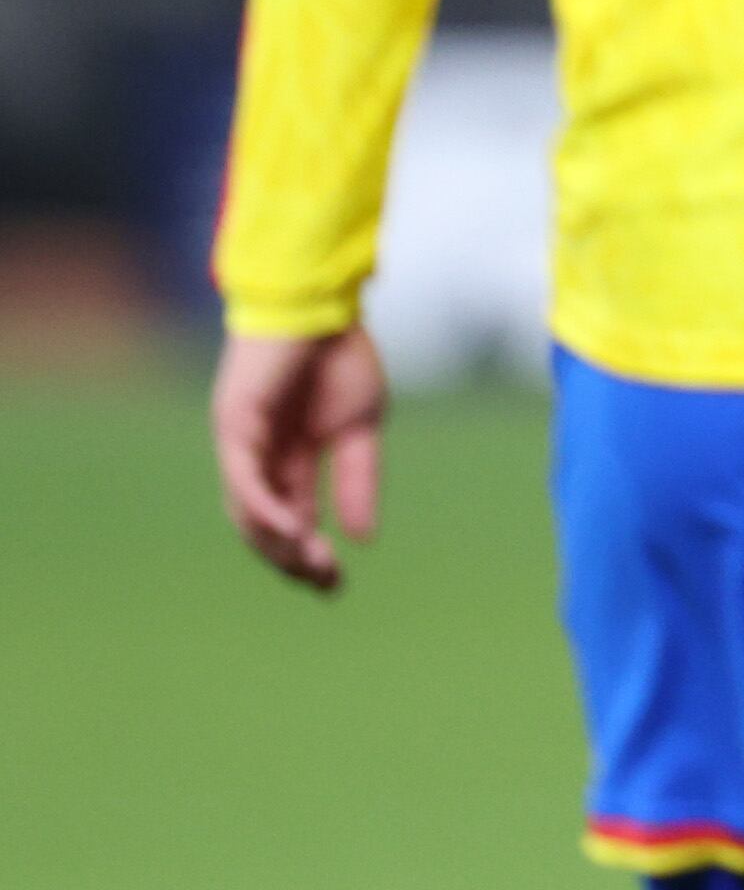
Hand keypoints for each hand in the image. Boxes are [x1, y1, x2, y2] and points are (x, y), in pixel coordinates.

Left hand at [213, 326, 386, 592]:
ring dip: (275, 542)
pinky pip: (241, 479)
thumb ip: (358, 479)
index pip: (291, 519)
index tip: (337, 585)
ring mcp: (241, 444)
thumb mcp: (362, 427)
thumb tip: (363, 537)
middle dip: (292, 559)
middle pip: (263, 527)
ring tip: (311, 562)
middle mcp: (257, 458)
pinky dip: (262, 508)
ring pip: (246, 511)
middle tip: (325, 581)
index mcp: (288, 459)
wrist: (321, 304)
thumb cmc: (339, 356)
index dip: (310, 555)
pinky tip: (290, 528)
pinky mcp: (234, 425)